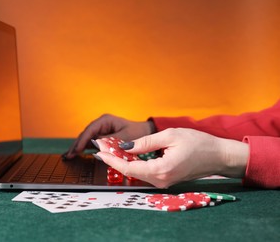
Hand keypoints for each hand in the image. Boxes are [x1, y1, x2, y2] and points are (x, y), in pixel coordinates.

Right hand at [63, 114, 154, 158]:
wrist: (146, 132)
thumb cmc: (138, 132)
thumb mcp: (125, 137)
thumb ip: (111, 141)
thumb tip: (96, 145)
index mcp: (105, 120)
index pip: (90, 131)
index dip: (82, 141)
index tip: (77, 150)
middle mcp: (101, 124)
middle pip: (85, 134)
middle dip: (76, 145)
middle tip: (68, 156)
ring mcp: (101, 130)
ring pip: (86, 139)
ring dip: (78, 147)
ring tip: (69, 156)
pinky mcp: (103, 137)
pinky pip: (91, 142)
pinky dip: (85, 148)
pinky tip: (77, 154)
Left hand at [94, 128, 248, 187]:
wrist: (218, 155)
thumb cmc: (198, 143)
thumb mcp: (170, 136)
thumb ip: (145, 143)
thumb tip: (125, 146)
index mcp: (161, 170)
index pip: (129, 167)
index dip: (112, 159)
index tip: (100, 151)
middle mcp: (160, 181)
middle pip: (130, 172)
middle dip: (115, 159)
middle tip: (102, 147)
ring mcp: (163, 182)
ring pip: (137, 173)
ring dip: (123, 161)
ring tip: (111, 148)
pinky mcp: (166, 179)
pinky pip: (145, 172)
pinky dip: (134, 163)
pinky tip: (127, 154)